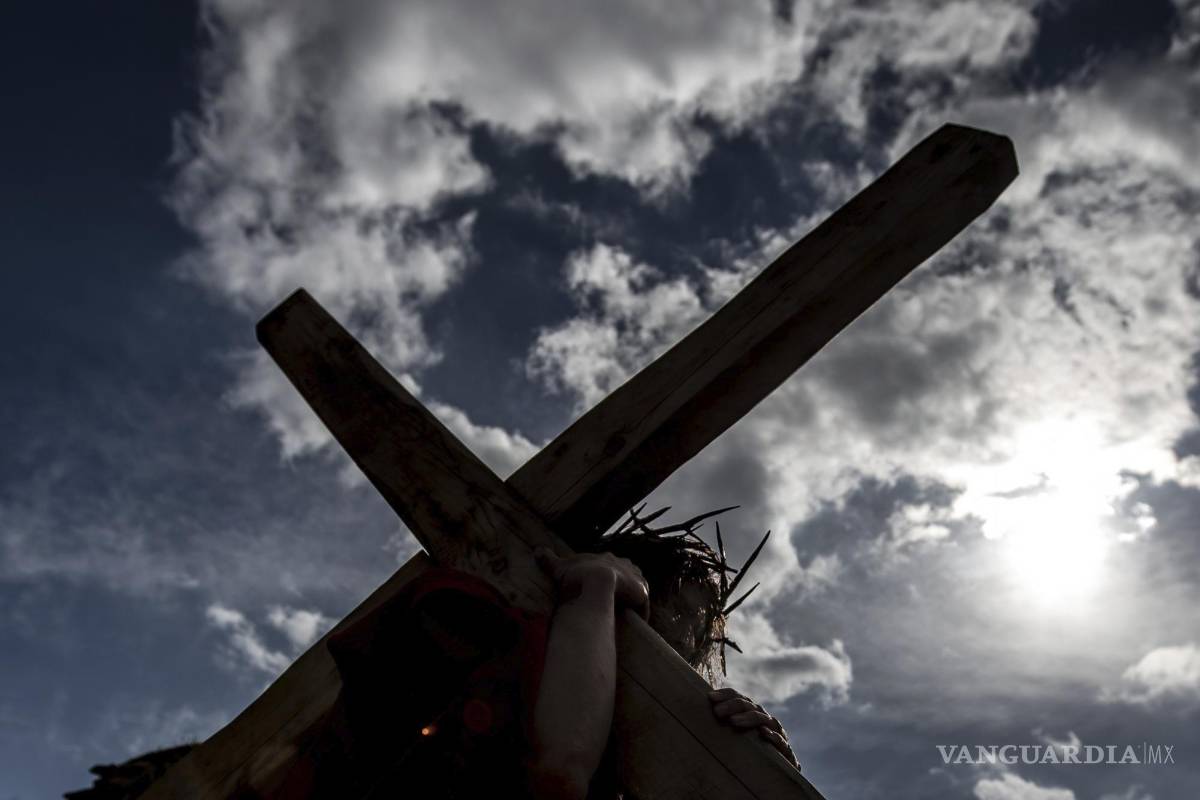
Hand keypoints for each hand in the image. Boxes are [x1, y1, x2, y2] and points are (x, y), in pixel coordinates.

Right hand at [535, 548, 649, 618]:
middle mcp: (625, 565)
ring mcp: (636, 579)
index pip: (610, 564)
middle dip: (621, 584)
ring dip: (631, 598)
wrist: (596, 584)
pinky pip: (642, 605)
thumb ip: (549, 560)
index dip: (605, 575)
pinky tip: (631, 621)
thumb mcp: (559, 567)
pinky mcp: (642, 594)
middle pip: (626, 574)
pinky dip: (638, 613)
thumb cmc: (577, 575)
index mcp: (608, 558)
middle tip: (612, 599)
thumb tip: (536, 550)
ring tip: (623, 612)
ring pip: (636, 589)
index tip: (599, 585)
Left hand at [709, 687, 798, 769]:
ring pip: (762, 719)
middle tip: (717, 712)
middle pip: (748, 705)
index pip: (739, 697)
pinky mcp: (784, 749)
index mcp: (752, 712)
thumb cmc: (753, 750)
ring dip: (748, 718)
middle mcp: (764, 718)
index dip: (726, 694)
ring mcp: (775, 731)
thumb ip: (724, 724)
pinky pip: (780, 740)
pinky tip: (762, 733)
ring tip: (733, 721)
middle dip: (732, 706)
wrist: (780, 769)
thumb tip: (698, 716)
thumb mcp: (738, 736)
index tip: (710, 697)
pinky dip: (771, 735)